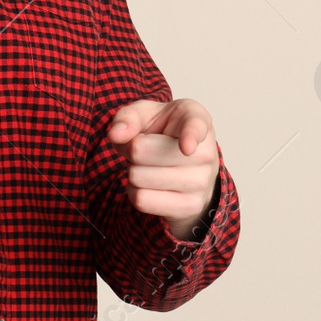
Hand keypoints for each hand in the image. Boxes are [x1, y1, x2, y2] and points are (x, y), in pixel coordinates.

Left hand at [107, 99, 219, 240]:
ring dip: (133, 171)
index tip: (187, 148)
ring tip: (150, 166)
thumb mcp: (145, 114)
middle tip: (147, 148)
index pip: (194, 127)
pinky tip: (150, 184)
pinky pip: (142, 200)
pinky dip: (135, 191)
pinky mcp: (190, 206)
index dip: (189, 137)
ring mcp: (201, 182)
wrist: (187, 161)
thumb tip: (115, 134)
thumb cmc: (164, 132)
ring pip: (138, 177)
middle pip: (140, 151)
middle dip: (131, 149)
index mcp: (196, 118)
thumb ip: (127, 117)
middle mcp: (205, 152)